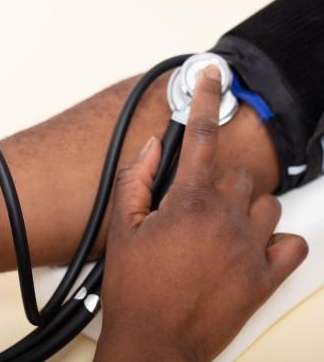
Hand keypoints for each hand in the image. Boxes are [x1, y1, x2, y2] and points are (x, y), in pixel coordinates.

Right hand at [95, 67, 307, 360]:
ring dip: (246, 207)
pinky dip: (277, 238)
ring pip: (267, 203)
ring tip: (219, 227)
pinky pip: (291, 243)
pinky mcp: (265, 278)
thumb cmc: (135, 289)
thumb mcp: (122, 228)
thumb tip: (150, 147)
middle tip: (194, 203)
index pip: (200, 137)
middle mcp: (226, 220)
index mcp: (189, 203)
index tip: (213, 77)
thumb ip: (135, 179)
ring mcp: (250, 249)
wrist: (155, 343)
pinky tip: (253, 245)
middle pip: (239, 173)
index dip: (205, 99)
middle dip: (218, 179)